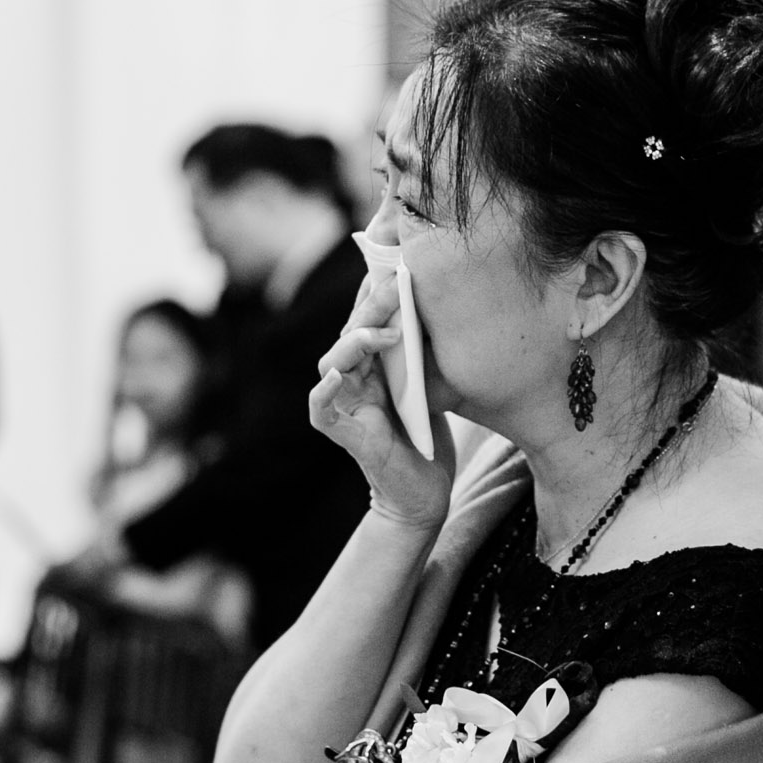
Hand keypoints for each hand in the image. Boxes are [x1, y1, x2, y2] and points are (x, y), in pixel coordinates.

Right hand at [311, 276, 452, 529]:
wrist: (425, 495)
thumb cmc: (427, 441)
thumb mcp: (432, 387)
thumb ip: (424, 355)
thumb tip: (443, 310)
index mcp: (374, 368)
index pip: (364, 320)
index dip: (375, 293)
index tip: (400, 266)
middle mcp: (355, 383)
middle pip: (348, 335)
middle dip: (370, 308)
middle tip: (398, 286)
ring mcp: (348, 408)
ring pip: (332, 363)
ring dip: (355, 343)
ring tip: (385, 331)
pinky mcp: (348, 437)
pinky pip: (320, 411)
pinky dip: (323, 393)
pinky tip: (335, 375)